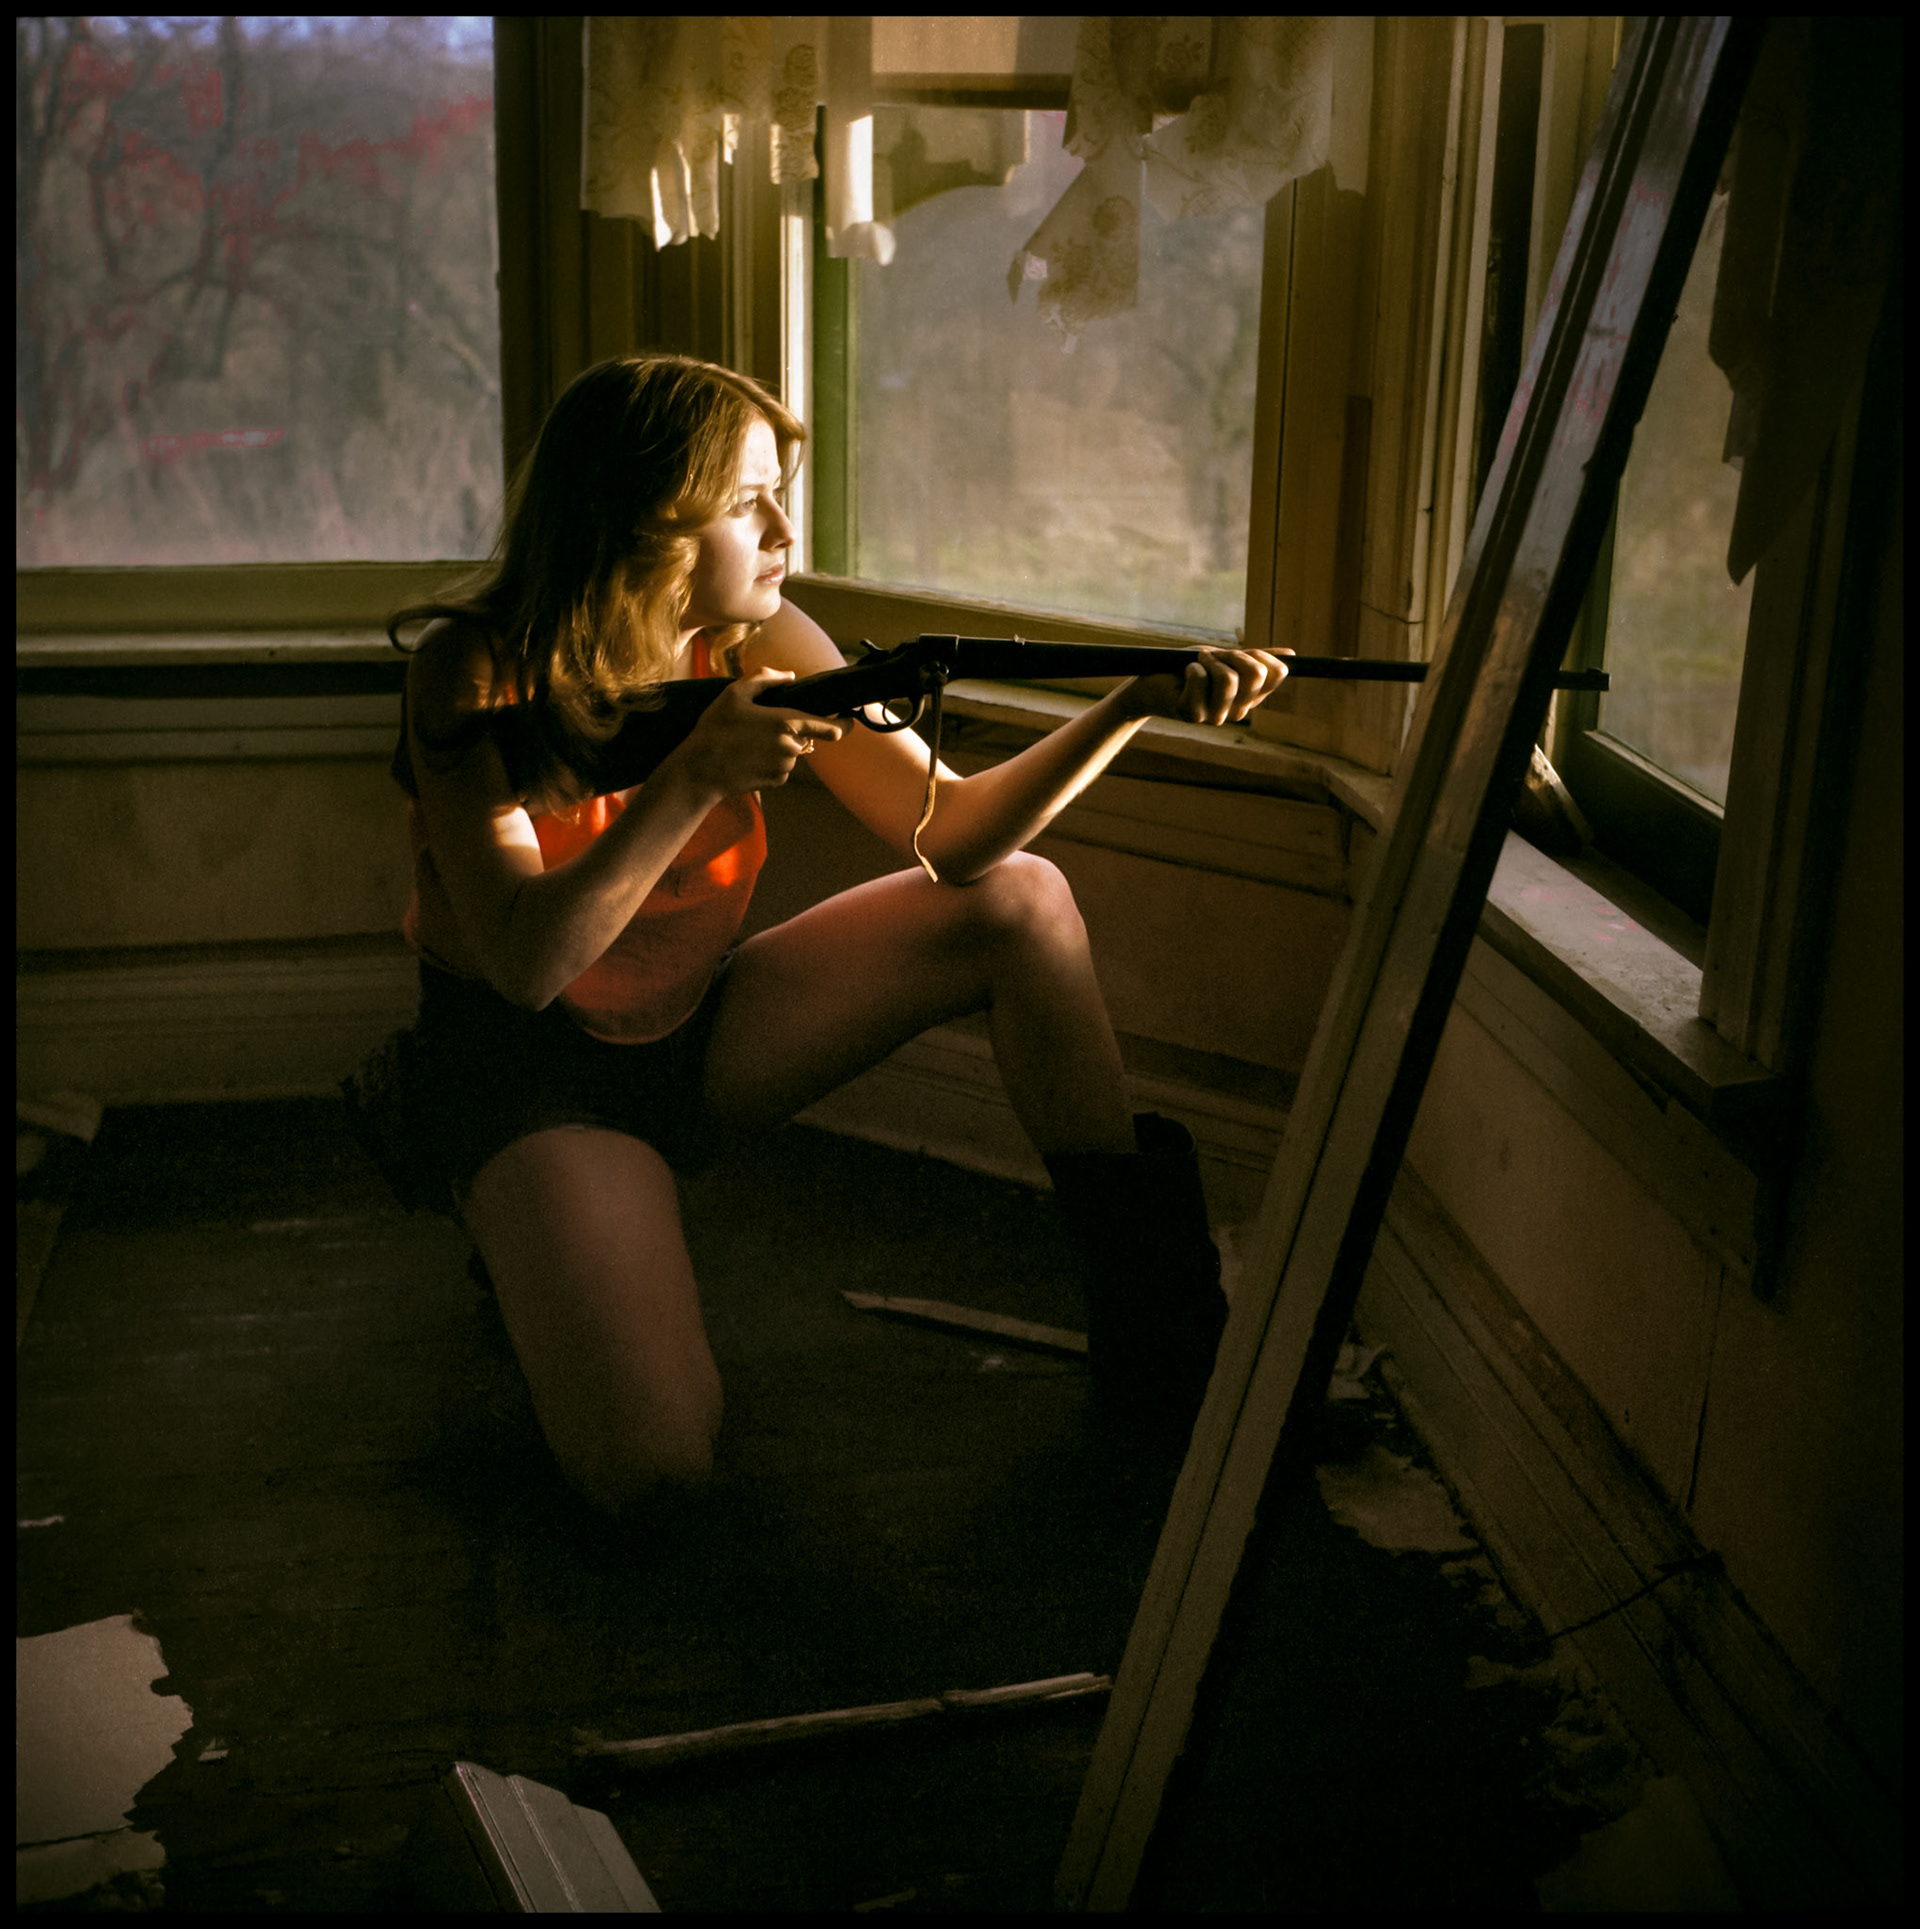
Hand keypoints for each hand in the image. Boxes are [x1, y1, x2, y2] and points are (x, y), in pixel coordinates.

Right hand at [668, 669, 845, 796]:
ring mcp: (786, 767)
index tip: (849, 720)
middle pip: (804, 735)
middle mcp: (792, 748)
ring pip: (792, 751)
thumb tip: (789, 675)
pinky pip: (781, 767)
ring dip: (778, 745)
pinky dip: (770, 761)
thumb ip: (765, 678)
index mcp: (787, 723)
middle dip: (789, 730)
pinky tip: (748, 757)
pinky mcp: (777, 782)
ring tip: (748, 742)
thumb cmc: (716, 729)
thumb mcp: (734, 693)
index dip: (845, 724)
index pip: (832, 728)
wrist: (699, 770)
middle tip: (760, 727)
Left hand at [1119, 647, 1290, 726]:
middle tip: (1212, 656)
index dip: (1261, 654)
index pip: (1278, 673)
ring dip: (1210, 661)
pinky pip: (1201, 681)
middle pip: (1257, 674)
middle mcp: (1239, 710)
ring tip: (1197, 663)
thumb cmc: (1188, 668)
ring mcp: (1217, 717)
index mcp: (1252, 696)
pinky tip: (1184, 674)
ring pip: (1229, 679)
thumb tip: (1290, 654)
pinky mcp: (1193, 715)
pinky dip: (1191, 668)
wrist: (1151, 683)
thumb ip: (1254, 658)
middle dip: (1233, 654)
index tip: (1238, 653)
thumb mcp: (1224, 658)